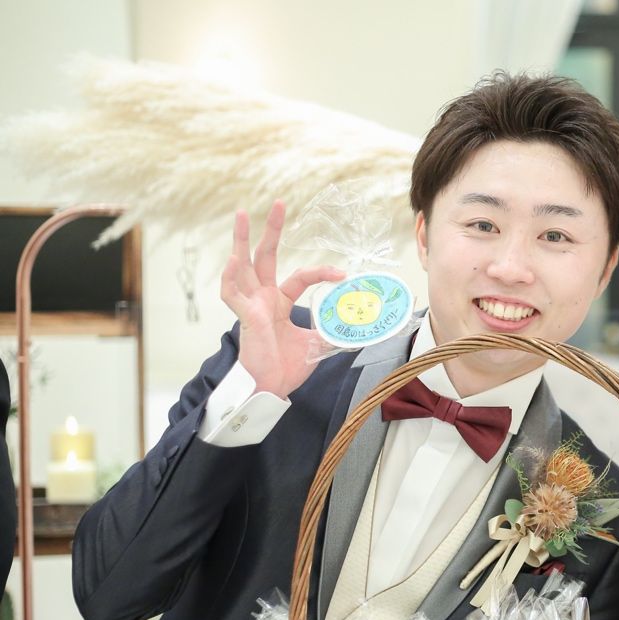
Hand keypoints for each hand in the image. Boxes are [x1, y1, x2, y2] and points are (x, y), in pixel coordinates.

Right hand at [220, 200, 344, 397]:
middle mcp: (262, 298)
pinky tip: (233, 260)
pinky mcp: (243, 317)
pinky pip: (231, 293)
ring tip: (241, 215)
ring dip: (241, 240)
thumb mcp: (316, 344)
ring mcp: (250, 305)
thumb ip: (332, 330)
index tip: (344, 273)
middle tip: (279, 203)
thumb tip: (358, 324)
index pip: (301, 277)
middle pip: (265, 256)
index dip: (323, 272)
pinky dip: (230, 277)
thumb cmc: (286, 366)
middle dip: (270, 230)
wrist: (270, 388)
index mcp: (279, 302)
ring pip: (242, 266)